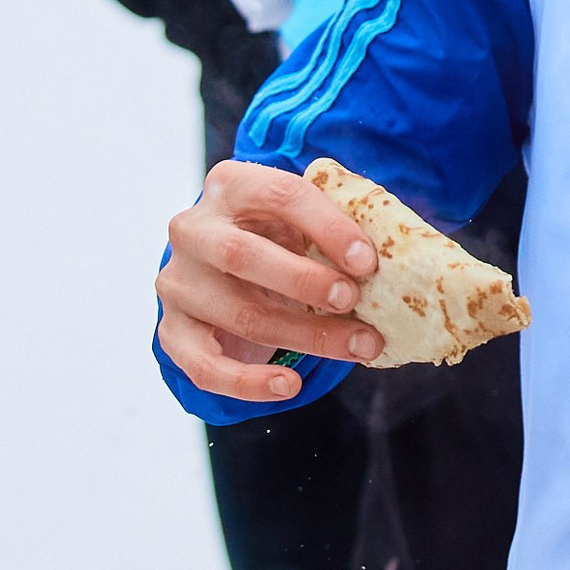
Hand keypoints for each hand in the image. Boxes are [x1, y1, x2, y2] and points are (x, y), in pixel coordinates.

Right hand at [156, 160, 385, 402]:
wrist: (217, 265)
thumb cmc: (274, 235)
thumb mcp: (298, 217)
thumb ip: (333, 223)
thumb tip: (397, 251)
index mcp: (230, 185)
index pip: (279, 196)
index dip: (327, 227)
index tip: (368, 260)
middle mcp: (192, 230)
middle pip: (242, 256)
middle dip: (304, 281)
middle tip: (353, 300)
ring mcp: (177, 283)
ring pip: (238, 315)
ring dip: (303, 336)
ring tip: (357, 347)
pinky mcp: (172, 331)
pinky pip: (205, 366)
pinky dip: (249, 383)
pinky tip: (289, 384)